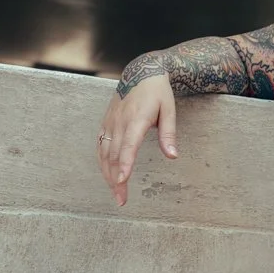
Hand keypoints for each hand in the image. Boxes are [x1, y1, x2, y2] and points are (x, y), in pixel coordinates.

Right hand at [97, 65, 177, 206]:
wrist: (141, 72)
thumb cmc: (158, 93)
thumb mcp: (169, 110)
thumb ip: (169, 134)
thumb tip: (172, 156)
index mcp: (137, 118)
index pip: (129, 144)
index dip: (125, 163)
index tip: (122, 180)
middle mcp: (120, 121)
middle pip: (114, 155)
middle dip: (116, 179)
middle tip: (121, 200)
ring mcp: (110, 122)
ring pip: (104, 153)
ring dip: (108, 175)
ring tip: (116, 193)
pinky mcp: (106, 123)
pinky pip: (100, 146)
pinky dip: (102, 163)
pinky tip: (106, 176)